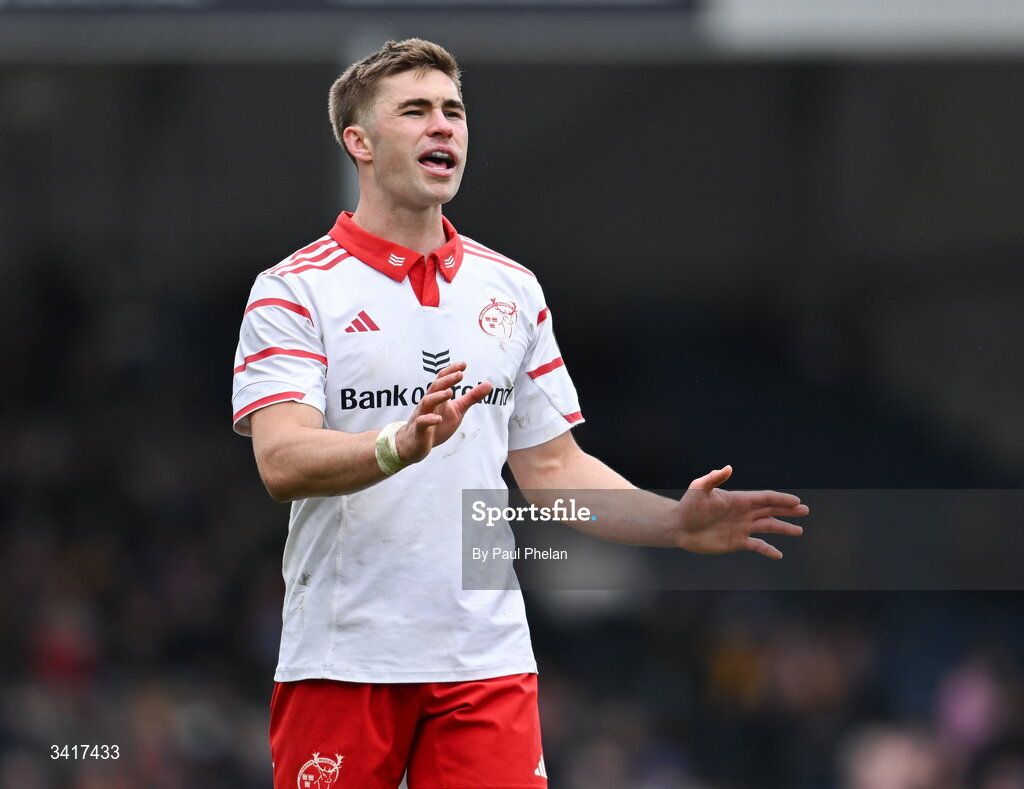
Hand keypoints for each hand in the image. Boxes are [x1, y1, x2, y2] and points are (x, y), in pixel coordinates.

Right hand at [395, 362, 492, 463]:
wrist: (415, 444)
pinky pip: (422, 422)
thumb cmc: (437, 424)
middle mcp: (429, 403)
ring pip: (426, 402)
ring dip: (437, 396)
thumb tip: (489, 384)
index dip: (451, 371)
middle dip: (446, 380)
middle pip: (434, 387)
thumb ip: (471, 397)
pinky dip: (429, 419)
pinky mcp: (419, 430)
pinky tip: (438, 419)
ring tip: (450, 393)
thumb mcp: (458, 410)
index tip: (464, 364)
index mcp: (438, 397)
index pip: (442, 380)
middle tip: (459, 375)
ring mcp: (422, 416)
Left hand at [673, 465, 807, 558]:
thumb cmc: (688, 506)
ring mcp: (741, 528)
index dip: (781, 499)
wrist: (679, 527)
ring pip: (767, 527)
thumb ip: (714, 479)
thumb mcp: (699, 489)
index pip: (765, 498)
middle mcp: (743, 513)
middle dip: (788, 510)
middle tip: (805, 510)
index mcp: (739, 500)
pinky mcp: (736, 542)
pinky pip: (756, 545)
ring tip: (799, 530)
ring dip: (783, 528)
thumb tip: (727, 468)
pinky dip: (768, 550)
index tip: (797, 501)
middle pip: (770, 510)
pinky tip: (778, 555)